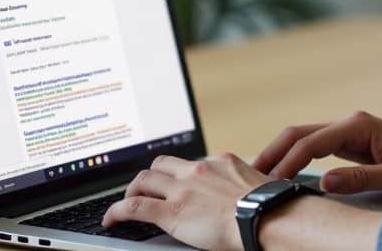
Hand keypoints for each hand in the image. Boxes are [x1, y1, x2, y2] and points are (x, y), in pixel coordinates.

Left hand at [102, 152, 267, 250]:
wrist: (266, 216)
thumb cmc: (270, 206)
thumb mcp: (258, 184)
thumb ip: (243, 184)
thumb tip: (248, 192)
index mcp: (219, 162)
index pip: (188, 163)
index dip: (175, 173)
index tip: (172, 181)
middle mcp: (197, 170)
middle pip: (160, 164)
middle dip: (149, 177)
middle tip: (144, 190)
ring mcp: (182, 189)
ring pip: (143, 180)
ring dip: (132, 191)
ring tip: (126, 203)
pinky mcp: (171, 211)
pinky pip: (134, 206)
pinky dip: (117, 212)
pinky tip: (111, 219)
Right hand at [253, 110, 381, 194]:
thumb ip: (361, 179)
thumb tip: (323, 182)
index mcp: (358, 125)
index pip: (311, 143)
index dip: (287, 164)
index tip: (270, 185)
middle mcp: (350, 124)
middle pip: (299, 133)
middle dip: (272, 153)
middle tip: (247, 177)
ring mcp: (349, 133)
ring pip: (304, 139)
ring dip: (280, 155)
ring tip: (258, 178)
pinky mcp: (351, 144)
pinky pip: (315, 149)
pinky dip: (295, 159)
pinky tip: (283, 175)